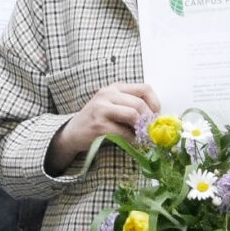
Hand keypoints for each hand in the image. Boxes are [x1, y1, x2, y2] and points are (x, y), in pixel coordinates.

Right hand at [45, 79, 160, 174]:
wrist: (73, 132)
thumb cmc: (97, 120)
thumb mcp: (113, 106)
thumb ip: (131, 106)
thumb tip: (156, 119)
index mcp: (115, 88)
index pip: (144, 88)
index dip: (155, 103)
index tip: (156, 116)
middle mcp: (108, 94)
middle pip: (139, 103)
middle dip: (150, 119)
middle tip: (153, 131)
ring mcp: (102, 109)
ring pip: (133, 115)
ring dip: (142, 129)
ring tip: (144, 137)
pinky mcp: (99, 125)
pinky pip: (124, 132)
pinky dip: (132, 140)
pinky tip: (133, 143)